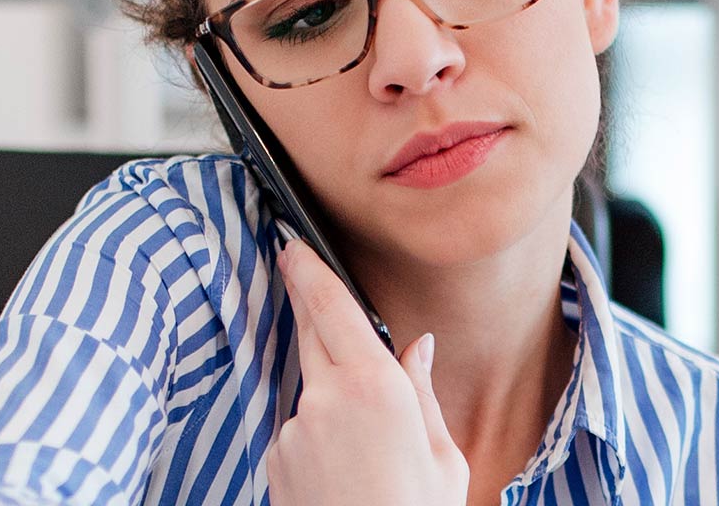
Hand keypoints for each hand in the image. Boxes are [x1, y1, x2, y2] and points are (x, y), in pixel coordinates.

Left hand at [262, 237, 468, 505]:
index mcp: (376, 387)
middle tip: (311, 287)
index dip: (308, 270)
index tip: (293, 245)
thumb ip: (421, 391)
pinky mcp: (276, 459)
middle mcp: (325, 400)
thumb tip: (416, 347)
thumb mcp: (442, 454)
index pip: (332, 308)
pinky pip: (300, 430)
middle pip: (310, 333)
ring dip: (331, 398)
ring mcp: (294, 430)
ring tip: (369, 451)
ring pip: (311, 390)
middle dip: (310, 310)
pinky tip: (345, 472)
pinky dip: (318, 438)